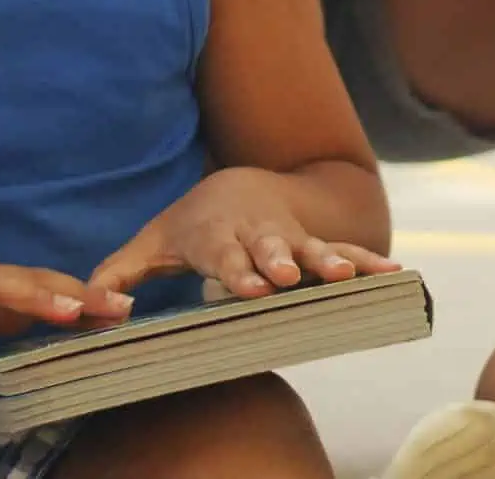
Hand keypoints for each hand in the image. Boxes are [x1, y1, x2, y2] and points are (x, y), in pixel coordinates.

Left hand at [88, 168, 401, 301]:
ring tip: (349, 277)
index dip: (236, 271)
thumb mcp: (150, 244)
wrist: (240, 186)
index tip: (249, 287)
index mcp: (215, 237)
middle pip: (269, 249)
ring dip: (329, 262)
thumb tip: (97, 308)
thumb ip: (118, 273)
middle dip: (279, 262)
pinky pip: (345, 250)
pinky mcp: (315, 243)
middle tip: (288, 276)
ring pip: (311, 248)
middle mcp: (256, 236)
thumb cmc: (189, 227)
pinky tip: (397, 274)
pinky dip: (369, 261)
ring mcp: (290, 238)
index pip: (223, 256)